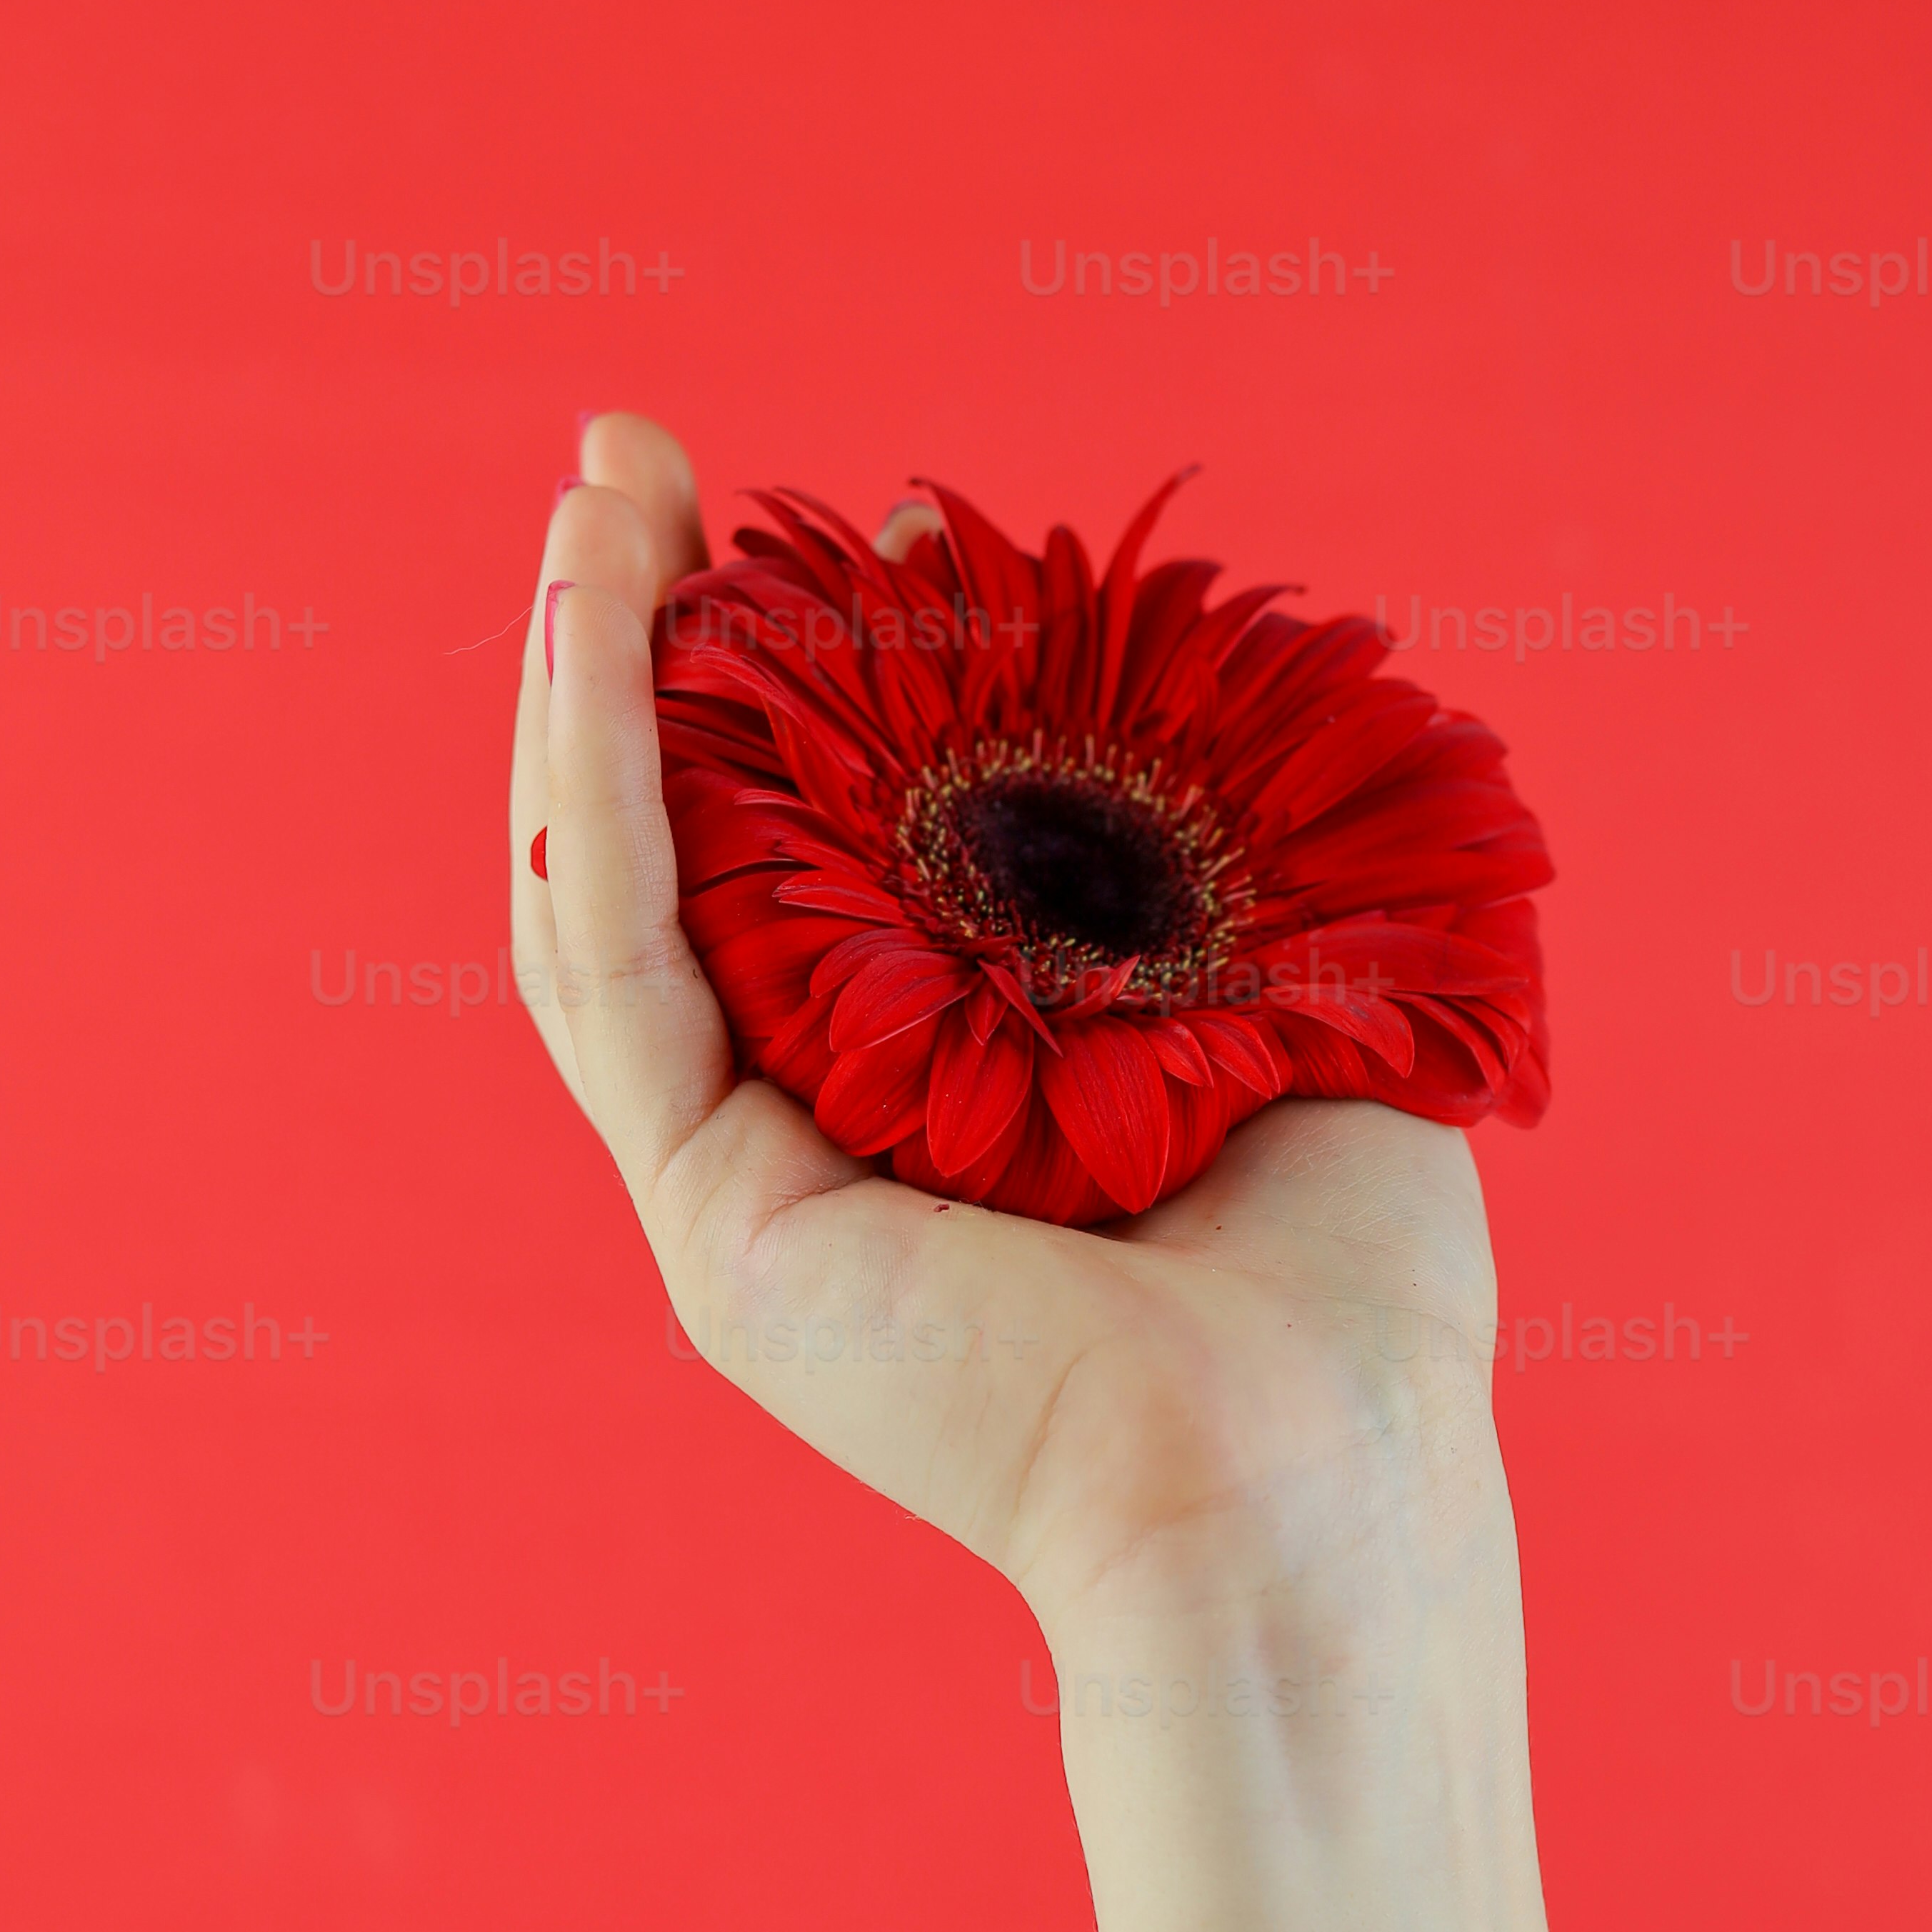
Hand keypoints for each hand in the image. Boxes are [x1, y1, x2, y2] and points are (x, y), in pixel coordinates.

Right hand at [512, 416, 1510, 1650]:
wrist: (1319, 1474)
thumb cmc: (1348, 1284)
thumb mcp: (1270, 995)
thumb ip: (1171, 843)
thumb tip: (1091, 631)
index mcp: (958, 1092)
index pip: (845, 846)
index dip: (837, 673)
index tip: (897, 527)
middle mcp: (833, 1129)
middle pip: (694, 848)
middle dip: (658, 637)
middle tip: (634, 457)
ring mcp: (754, 1183)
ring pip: (611, 887)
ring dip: (583, 679)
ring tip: (589, 497)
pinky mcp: (714, 1222)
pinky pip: (611, 963)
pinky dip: (592, 781)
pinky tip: (592, 627)